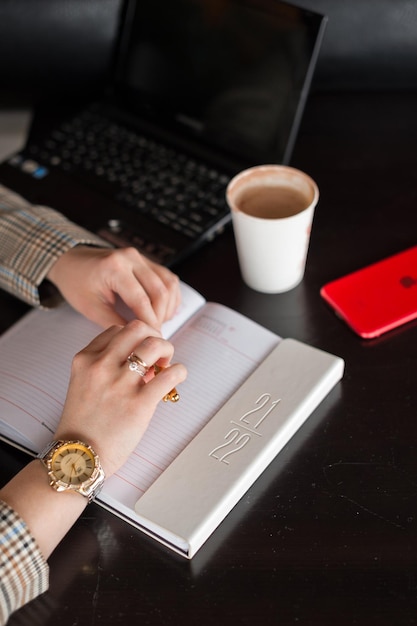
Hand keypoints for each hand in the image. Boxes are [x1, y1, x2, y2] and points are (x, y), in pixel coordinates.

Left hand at [46, 246, 180, 328]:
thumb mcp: (90, 308)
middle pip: (160, 291)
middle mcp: (131, 258)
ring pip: (169, 284)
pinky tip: (163, 311)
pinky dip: (170, 296)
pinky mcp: (146, 260)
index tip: (153, 340)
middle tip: (155, 335)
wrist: (71, 261)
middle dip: (161, 317)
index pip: (141, 300)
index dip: (150, 323)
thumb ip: (115, 323)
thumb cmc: (76, 283)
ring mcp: (141, 257)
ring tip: (159, 323)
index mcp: (114, 268)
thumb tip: (138, 339)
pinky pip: (168, 278)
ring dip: (168, 306)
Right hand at [54, 319, 186, 475]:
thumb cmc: (83, 425)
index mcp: (85, 359)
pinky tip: (176, 379)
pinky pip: (170, 374)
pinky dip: (179, 372)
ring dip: (167, 350)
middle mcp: (101, 366)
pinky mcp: (139, 403)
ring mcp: (120, 384)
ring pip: (154, 344)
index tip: (140, 350)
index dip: (134, 337)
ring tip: (166, 365)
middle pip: (137, 328)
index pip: (117, 329)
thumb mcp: (83, 385)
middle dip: (154, 336)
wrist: (79, 457)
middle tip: (158, 354)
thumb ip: (106, 367)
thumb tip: (144, 361)